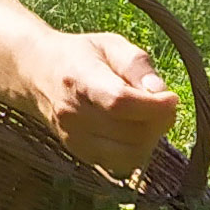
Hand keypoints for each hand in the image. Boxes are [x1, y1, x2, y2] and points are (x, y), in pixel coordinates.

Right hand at [31, 31, 178, 175]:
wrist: (37, 75)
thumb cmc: (80, 55)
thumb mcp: (110, 44)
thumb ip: (137, 64)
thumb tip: (161, 91)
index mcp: (80, 80)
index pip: (120, 102)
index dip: (153, 106)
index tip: (172, 97)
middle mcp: (73, 115)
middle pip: (129, 134)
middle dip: (158, 122)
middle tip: (165, 105)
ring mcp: (74, 139)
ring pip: (128, 156)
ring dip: (150, 140)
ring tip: (150, 118)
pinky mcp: (80, 154)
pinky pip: (120, 164)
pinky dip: (136, 150)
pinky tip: (135, 130)